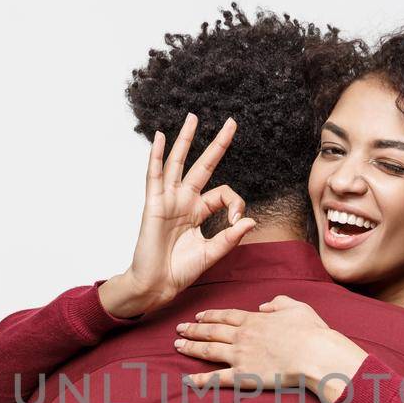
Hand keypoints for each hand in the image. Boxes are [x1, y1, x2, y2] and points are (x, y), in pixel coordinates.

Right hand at [98, 113, 253, 318]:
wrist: (157, 285)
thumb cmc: (179, 271)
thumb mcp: (212, 253)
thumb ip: (230, 238)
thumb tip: (250, 221)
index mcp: (199, 212)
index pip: (223, 193)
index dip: (235, 204)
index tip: (237, 221)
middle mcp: (184, 201)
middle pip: (203, 166)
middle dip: (217, 144)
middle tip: (232, 123)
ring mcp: (168, 200)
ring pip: (178, 163)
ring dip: (185, 140)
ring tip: (194, 117)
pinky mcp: (154, 204)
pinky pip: (154, 176)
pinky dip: (156, 156)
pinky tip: (159, 138)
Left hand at [172, 295, 369, 402]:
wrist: (314, 355)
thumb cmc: (311, 332)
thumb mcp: (297, 308)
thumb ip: (279, 302)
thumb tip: (265, 304)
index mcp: (255, 320)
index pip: (226, 316)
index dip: (210, 316)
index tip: (198, 316)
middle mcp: (242, 336)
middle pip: (211, 331)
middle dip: (193, 329)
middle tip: (179, 329)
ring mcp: (240, 356)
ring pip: (208, 350)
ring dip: (191, 347)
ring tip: (177, 346)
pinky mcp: (243, 376)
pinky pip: (217, 378)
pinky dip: (201, 379)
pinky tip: (188, 380)